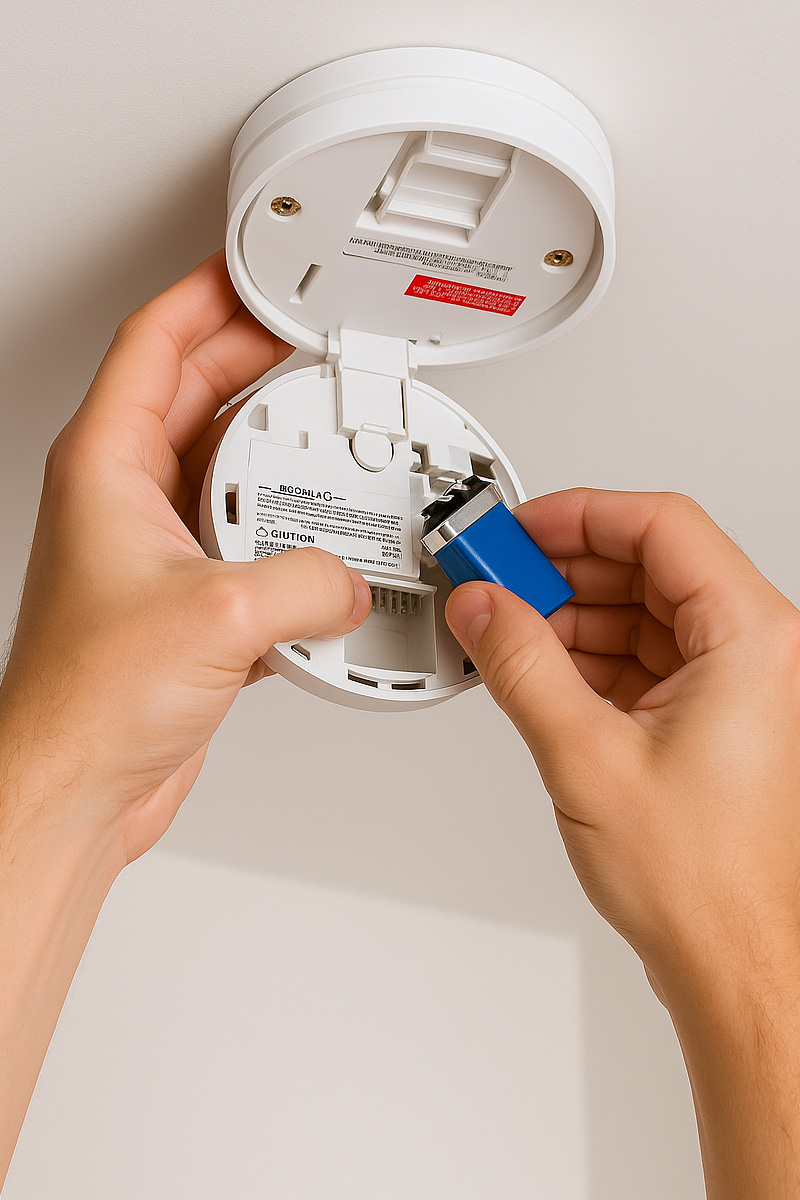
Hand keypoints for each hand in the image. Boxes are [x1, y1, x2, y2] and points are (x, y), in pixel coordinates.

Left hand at [0, 251, 371, 865]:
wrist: (77, 786)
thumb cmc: (90, 702)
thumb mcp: (222, 616)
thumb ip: (308, 580)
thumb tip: (349, 580)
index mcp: (106, 465)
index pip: (156, 342)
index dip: (210, 295)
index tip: (260, 273)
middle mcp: (124, 497)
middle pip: (194, 391)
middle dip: (255, 359)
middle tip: (314, 344)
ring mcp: (154, 546)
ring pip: (223, 463)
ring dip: (274, 444)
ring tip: (329, 431)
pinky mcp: (185, 596)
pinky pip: (244, 533)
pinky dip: (283, 525)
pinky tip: (322, 539)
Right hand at [445, 489, 799, 1195]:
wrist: (730, 957)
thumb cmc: (703, 880)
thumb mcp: (585, 755)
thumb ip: (521, 666)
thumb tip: (482, 608)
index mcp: (748, 639)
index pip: (660, 528)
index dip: (579, 516)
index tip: (519, 528)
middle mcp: (750, 652)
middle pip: (646, 566)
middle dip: (562, 570)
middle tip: (494, 577)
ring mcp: (729, 685)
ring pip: (638, 612)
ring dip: (567, 615)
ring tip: (501, 630)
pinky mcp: (704, 716)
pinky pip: (638, 657)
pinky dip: (583, 657)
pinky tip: (531, 669)